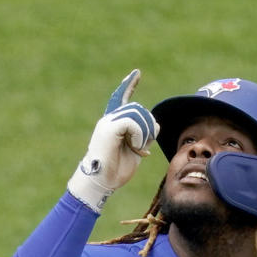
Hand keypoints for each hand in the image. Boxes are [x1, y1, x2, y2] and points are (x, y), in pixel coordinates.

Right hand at [67, 69, 157, 213]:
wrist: (101, 183)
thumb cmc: (116, 171)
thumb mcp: (136, 150)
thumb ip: (144, 136)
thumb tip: (155, 124)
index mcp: (114, 124)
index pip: (121, 99)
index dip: (128, 85)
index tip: (136, 73)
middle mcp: (109, 120)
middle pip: (138, 108)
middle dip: (148, 126)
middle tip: (144, 147)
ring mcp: (108, 123)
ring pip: (137, 113)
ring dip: (144, 132)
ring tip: (139, 148)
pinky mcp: (109, 128)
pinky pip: (132, 121)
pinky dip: (139, 134)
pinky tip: (135, 147)